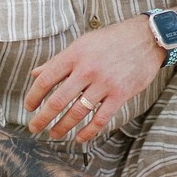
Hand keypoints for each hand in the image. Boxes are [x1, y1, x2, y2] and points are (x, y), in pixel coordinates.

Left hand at [25, 16, 168, 141]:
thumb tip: (35, 74)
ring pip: (77, 112)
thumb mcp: (82, 44)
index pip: (46, 80)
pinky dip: (88, 131)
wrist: (146, 38)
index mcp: (74, 55)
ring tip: (54, 134)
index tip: (29, 107)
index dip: (33, 96)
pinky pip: (101, 118)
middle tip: (34, 127)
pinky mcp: (121, 93)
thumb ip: (59, 61)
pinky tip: (80, 138)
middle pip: (58, 100)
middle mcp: (87, 69)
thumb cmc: (111, 40)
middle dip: (43, 118)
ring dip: (62, 127)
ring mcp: (105, 83)